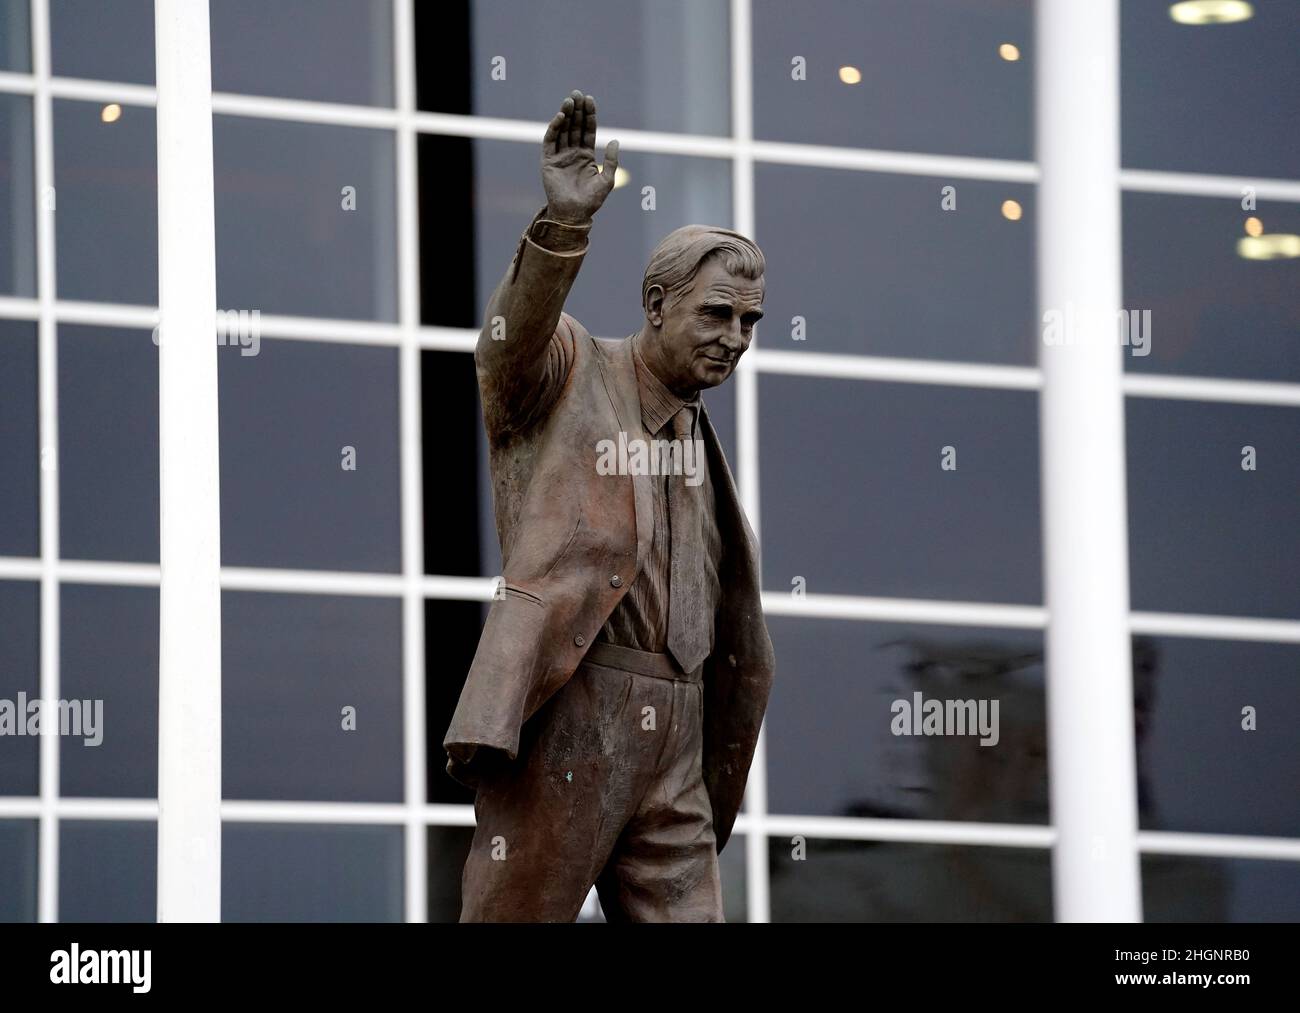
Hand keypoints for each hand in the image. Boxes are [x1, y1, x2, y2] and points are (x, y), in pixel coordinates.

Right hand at [541, 90, 619, 224]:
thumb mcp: (607, 180)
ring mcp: (560, 156)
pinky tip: (560, 117)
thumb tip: (614, 140)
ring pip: (562, 130)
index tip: (590, 99)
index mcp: (586, 156)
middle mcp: (572, 153)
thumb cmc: (591, 201)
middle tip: (577, 93)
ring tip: (569, 101)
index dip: (589, 115)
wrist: (574, 215)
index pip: (587, 130)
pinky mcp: (548, 161)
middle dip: (576, 110)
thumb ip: (611, 160)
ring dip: (565, 115)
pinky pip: (550, 141)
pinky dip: (554, 128)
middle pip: (574, 126)